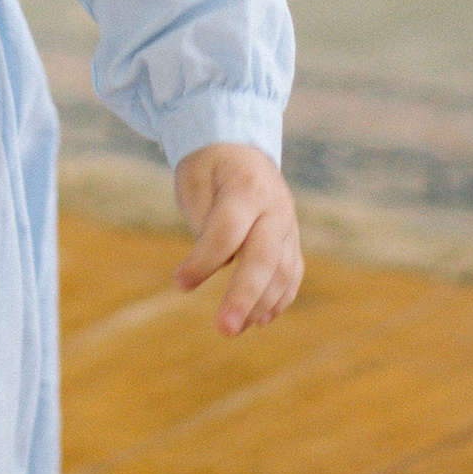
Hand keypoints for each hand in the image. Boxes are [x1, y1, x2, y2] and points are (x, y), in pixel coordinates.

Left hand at [171, 142, 303, 334]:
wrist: (240, 143)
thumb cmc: (209, 165)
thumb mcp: (195, 179)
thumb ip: (205, 220)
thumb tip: (218, 262)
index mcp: (245, 187)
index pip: (227, 231)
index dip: (204, 261)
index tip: (179, 284)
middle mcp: (274, 207)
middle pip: (263, 257)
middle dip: (244, 296)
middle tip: (224, 330)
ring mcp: (287, 223)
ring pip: (283, 270)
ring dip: (261, 304)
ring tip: (234, 329)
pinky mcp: (291, 238)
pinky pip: (293, 272)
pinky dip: (280, 298)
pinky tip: (261, 320)